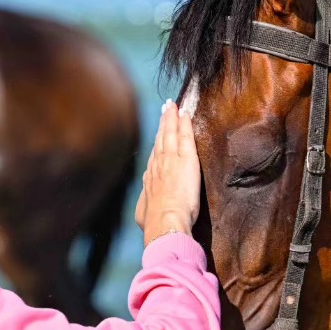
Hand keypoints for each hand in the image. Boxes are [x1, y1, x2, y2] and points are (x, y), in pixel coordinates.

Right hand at [134, 100, 200, 245]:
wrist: (164, 221)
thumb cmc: (154, 223)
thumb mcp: (143, 216)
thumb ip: (145, 208)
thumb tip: (144, 213)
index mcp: (150, 179)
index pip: (154, 156)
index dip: (157, 143)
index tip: (158, 134)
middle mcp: (158, 166)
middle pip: (160, 139)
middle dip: (163, 124)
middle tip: (165, 109)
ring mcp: (171, 160)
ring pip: (170, 134)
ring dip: (171, 118)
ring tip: (173, 106)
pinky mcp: (187, 160)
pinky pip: (185, 137)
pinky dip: (184, 124)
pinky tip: (185, 114)